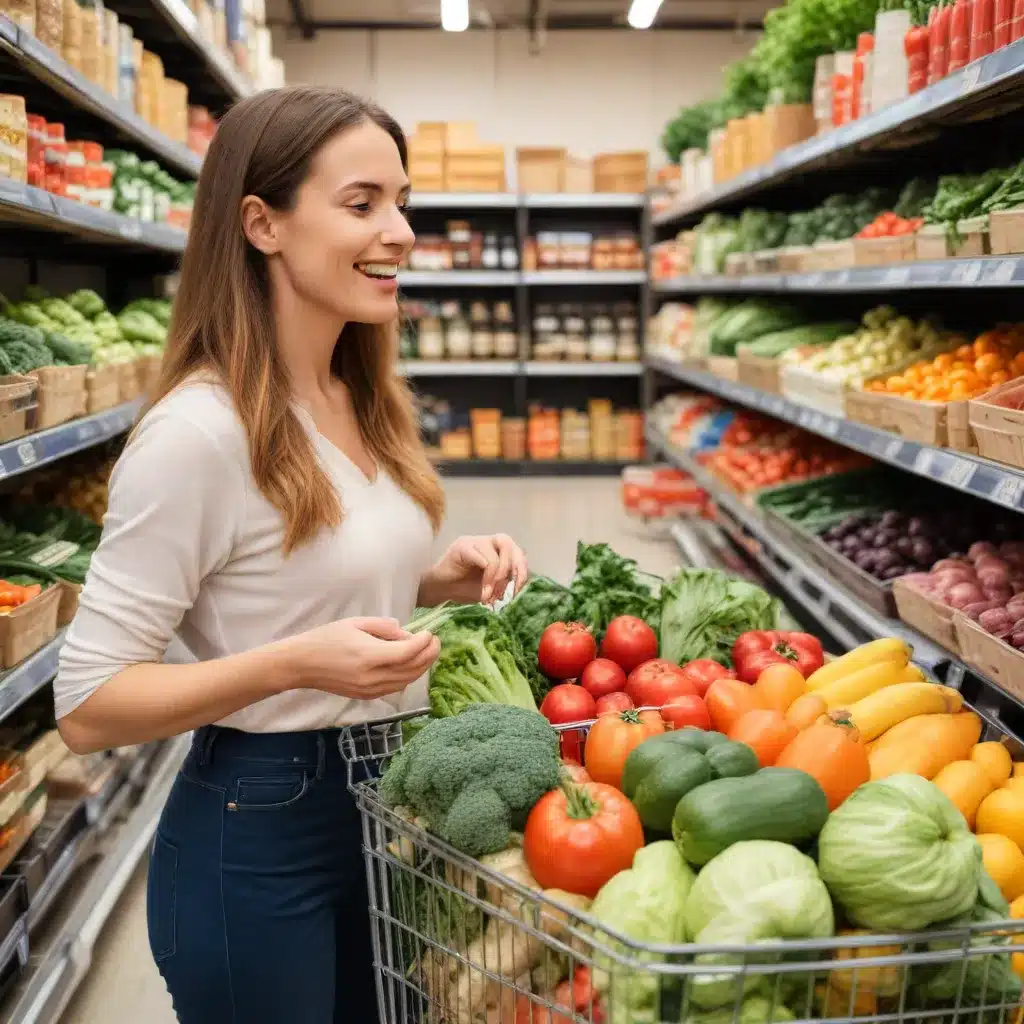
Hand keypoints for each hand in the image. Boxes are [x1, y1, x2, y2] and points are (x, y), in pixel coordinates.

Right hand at [280, 617, 439, 699]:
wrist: (302, 664)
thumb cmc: (326, 638)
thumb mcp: (356, 623)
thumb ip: (384, 627)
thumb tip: (405, 633)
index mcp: (369, 656)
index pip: (408, 652)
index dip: (424, 643)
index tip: (429, 632)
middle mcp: (372, 677)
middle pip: (412, 669)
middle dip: (429, 655)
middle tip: (435, 641)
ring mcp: (370, 690)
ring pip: (407, 681)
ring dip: (421, 667)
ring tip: (427, 652)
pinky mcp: (366, 696)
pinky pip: (395, 687)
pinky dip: (408, 676)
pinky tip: (409, 664)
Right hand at [425, 533, 528, 605]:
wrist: (439, 592)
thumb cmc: (463, 589)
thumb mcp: (491, 588)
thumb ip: (505, 583)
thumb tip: (519, 587)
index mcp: (495, 550)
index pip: (516, 551)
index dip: (522, 570)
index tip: (518, 591)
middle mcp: (486, 541)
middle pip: (508, 542)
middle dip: (513, 567)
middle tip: (506, 591)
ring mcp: (474, 541)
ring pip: (500, 547)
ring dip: (499, 573)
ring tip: (491, 592)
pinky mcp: (463, 546)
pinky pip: (484, 556)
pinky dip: (488, 575)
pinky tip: (483, 591)